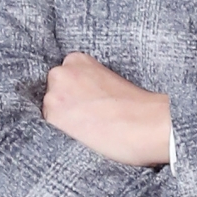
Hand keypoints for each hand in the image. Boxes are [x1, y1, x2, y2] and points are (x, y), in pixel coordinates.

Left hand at [42, 53, 170, 166]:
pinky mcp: (53, 117)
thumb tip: (80, 101)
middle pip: (52, 93)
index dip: (74, 95)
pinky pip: (50, 129)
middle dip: (66, 105)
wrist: (147, 123)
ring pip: (49, 111)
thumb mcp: (110, 80)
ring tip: (89, 130)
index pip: (62, 79)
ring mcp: (54, 94)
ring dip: (63, 121)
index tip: (87, 105)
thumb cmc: (137, 107)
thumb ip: (89, 83)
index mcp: (77, 59)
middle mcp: (61, 72)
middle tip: (88, 119)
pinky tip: (84, 137)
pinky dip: (64, 135)